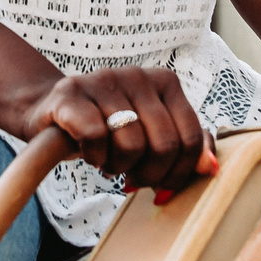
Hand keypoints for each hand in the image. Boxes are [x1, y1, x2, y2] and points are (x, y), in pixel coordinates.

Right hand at [11, 67, 216, 194]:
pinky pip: (95, 137)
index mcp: (166, 82)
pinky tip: (89, 152)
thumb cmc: (109, 128)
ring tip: (109, 161)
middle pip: (164, 145)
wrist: (51, 112)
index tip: (161, 186)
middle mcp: (137, 74)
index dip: (179, 173)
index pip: (190, 138)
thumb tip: (210, 169)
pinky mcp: (71, 94)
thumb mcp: (151, 133)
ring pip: (131, 145)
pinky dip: (94, 156)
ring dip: (119, 167)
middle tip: (131, 176)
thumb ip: (185, 146)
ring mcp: (103, 80)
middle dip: (149, 174)